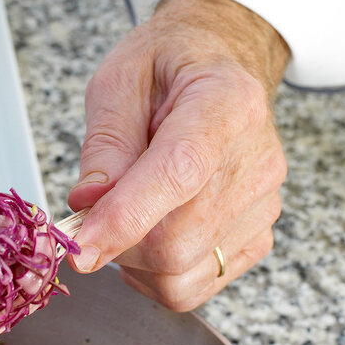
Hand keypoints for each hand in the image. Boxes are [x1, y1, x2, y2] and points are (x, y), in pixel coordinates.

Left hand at [67, 0, 289, 310]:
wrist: (222, 61)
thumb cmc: (169, 66)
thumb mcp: (119, 80)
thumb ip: (105, 143)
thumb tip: (87, 206)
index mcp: (225, 102)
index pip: (178, 174)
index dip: (125, 218)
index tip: (80, 246)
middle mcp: (256, 157)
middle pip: (179, 239)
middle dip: (118, 243)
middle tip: (91, 215)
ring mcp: (264, 201)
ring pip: (185, 273)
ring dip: (136, 263)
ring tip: (124, 217)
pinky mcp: (260, 232)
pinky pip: (200, 282)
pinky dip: (160, 273)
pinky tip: (151, 232)